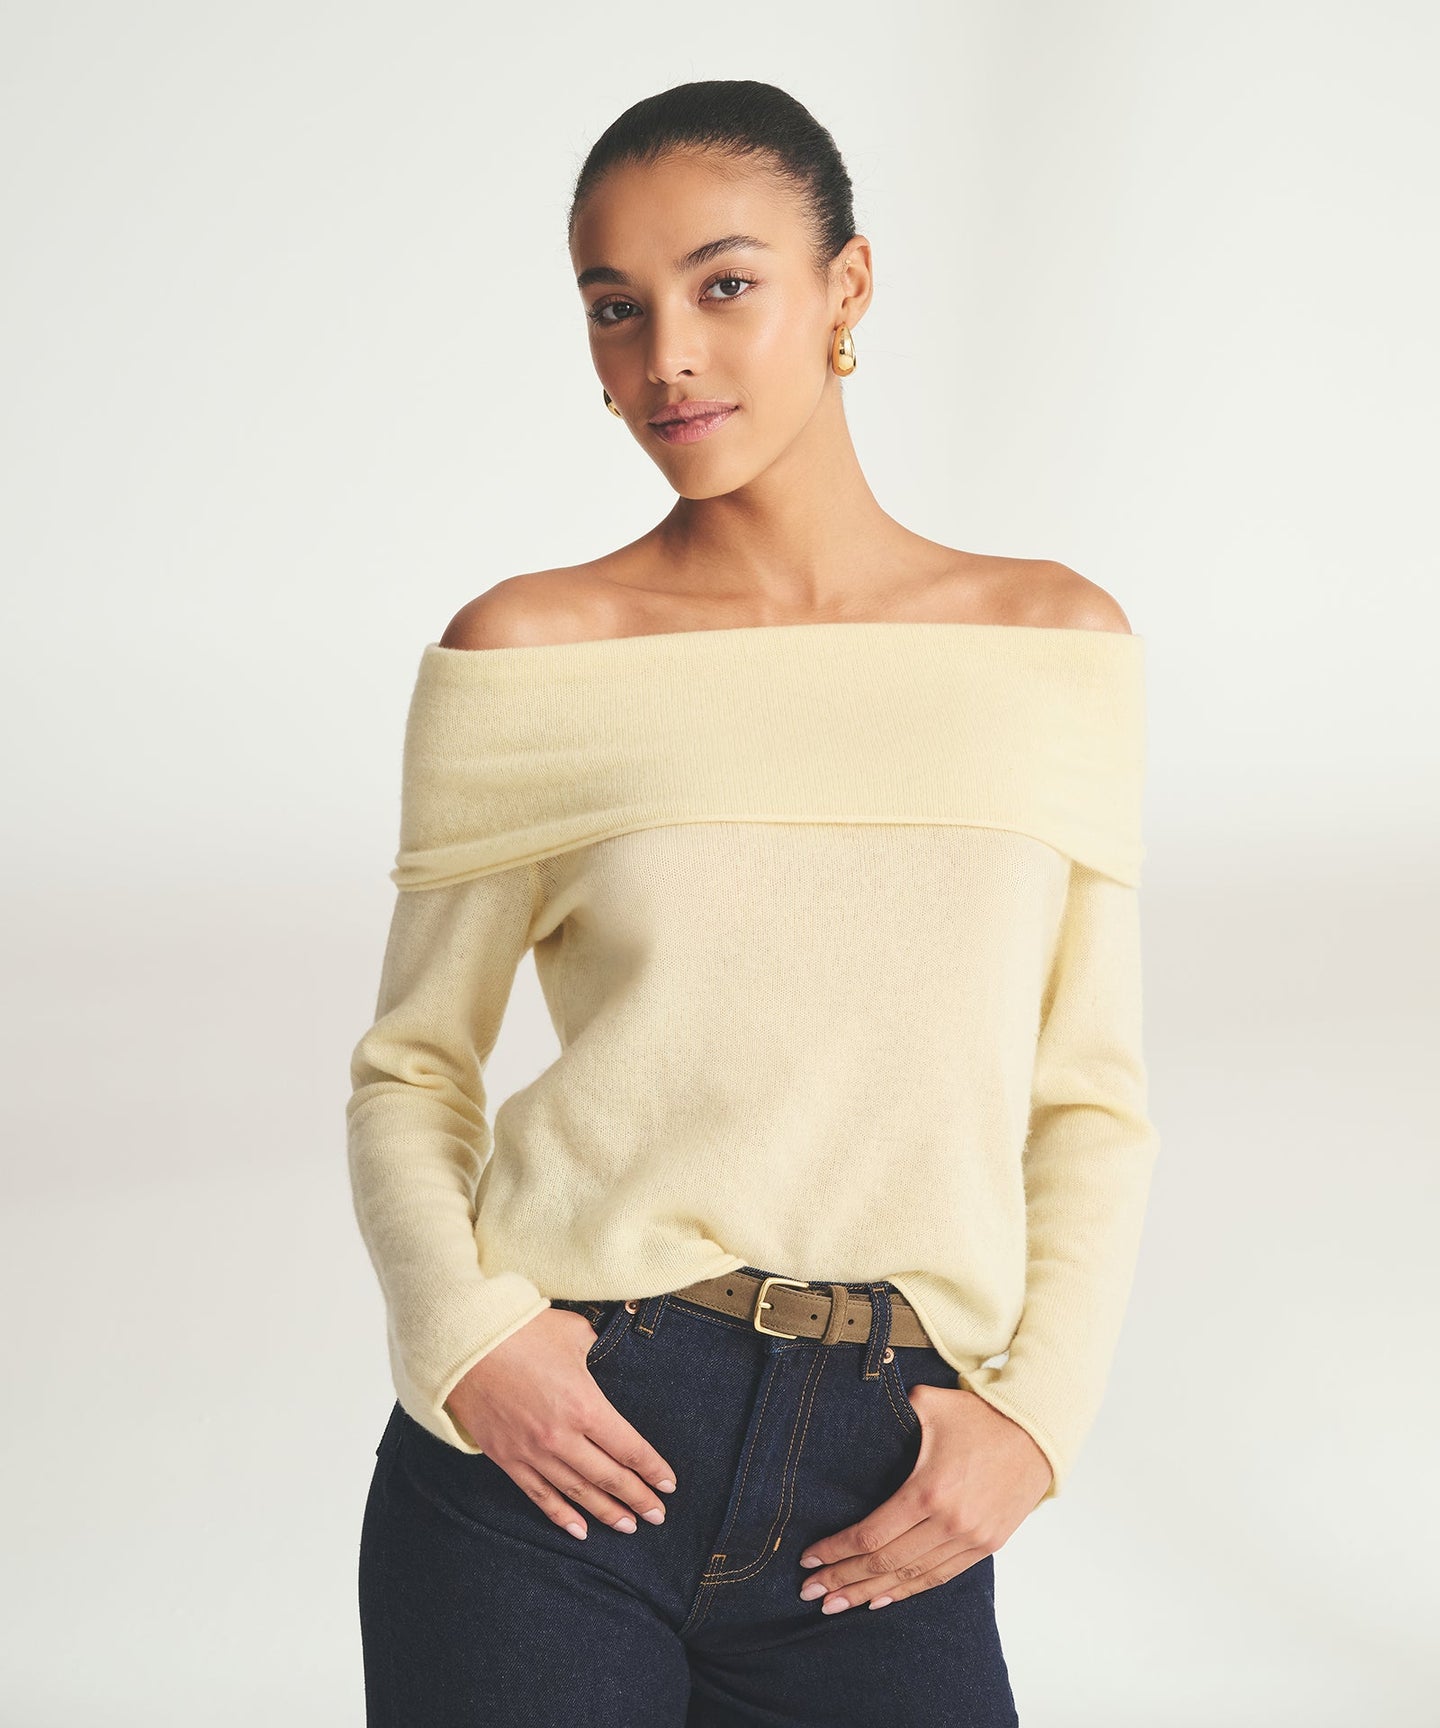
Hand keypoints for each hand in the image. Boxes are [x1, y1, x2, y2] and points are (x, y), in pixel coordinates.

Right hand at [443, 1307, 678, 1540]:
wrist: (464, 1343)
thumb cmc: (522, 1330)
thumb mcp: (572, 1332)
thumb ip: (596, 1349)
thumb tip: (604, 1353)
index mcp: (585, 1405)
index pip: (629, 1447)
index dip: (651, 1469)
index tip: (668, 1484)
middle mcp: (562, 1437)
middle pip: (609, 1477)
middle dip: (637, 1498)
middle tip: (658, 1516)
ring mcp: (532, 1452)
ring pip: (577, 1491)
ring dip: (605, 1512)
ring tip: (628, 1527)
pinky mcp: (507, 1458)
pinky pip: (539, 1495)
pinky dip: (560, 1514)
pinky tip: (578, 1530)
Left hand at [794, 1387, 1052, 1612]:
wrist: (1038, 1432)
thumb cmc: (982, 1415)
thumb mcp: (932, 1403)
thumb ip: (894, 1406)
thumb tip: (861, 1391)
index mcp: (928, 1491)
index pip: (871, 1534)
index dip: (836, 1550)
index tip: (808, 1559)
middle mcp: (948, 1523)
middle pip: (885, 1563)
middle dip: (844, 1580)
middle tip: (810, 1592)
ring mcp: (970, 1539)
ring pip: (912, 1578)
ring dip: (871, 1592)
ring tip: (837, 1604)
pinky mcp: (986, 1545)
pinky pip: (940, 1577)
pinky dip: (909, 1590)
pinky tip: (883, 1598)